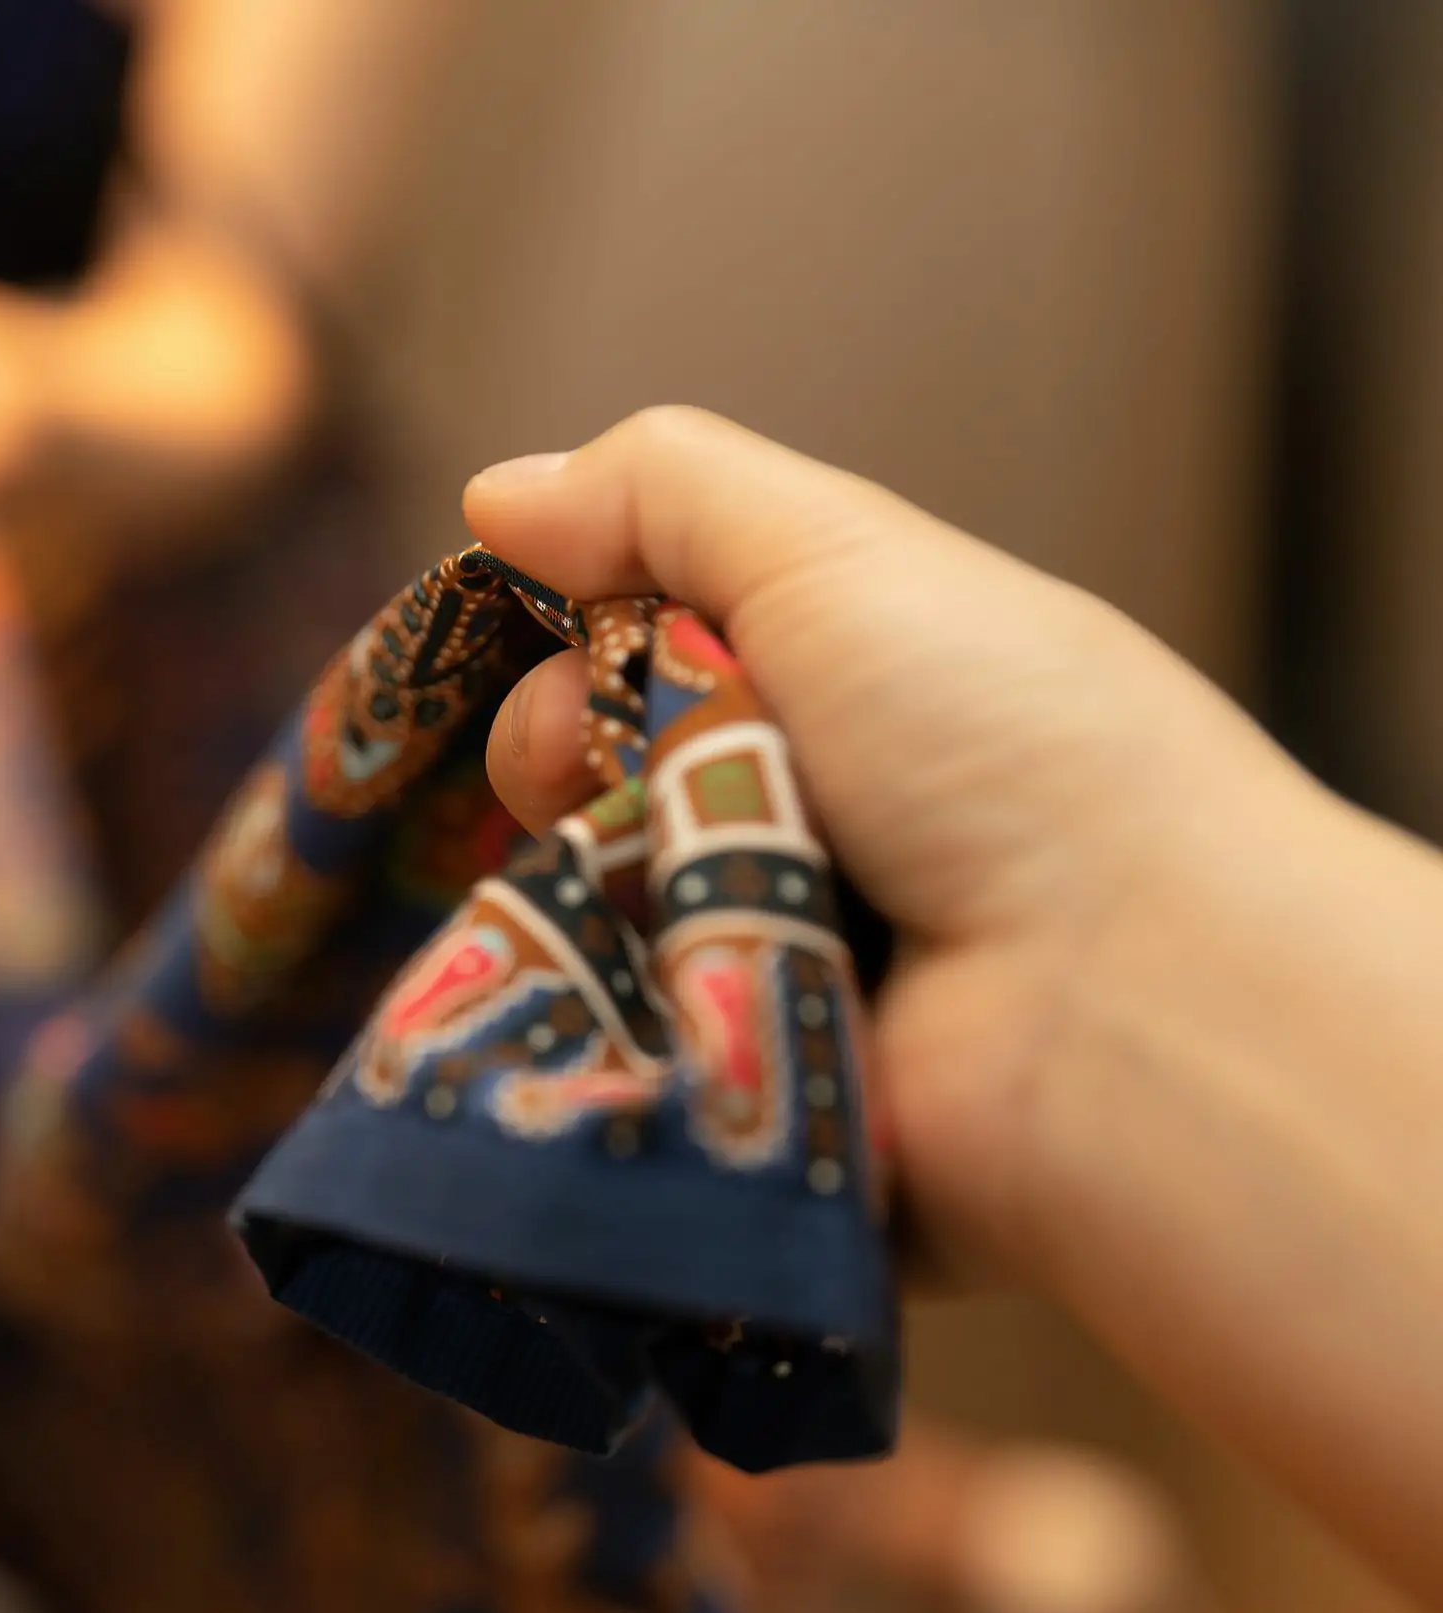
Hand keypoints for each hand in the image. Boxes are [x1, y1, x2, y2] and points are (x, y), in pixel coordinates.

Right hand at [466, 411, 1442, 1609]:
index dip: (572, 658)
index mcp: (850, 702)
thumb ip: (666, 493)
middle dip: (562, 770)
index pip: (643, 667)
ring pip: (593, 934)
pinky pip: (621, 1070)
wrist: (1120, 1006)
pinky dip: (610, 1034)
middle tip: (594, 781)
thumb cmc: (1013, 755)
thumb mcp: (843, 554)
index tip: (554, 669)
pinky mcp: (760, 1116)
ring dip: (593, 903)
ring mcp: (786, 985)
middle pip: (595, 799)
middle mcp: (817, 840)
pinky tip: (639, 1006)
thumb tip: (496, 496)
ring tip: (652, 901)